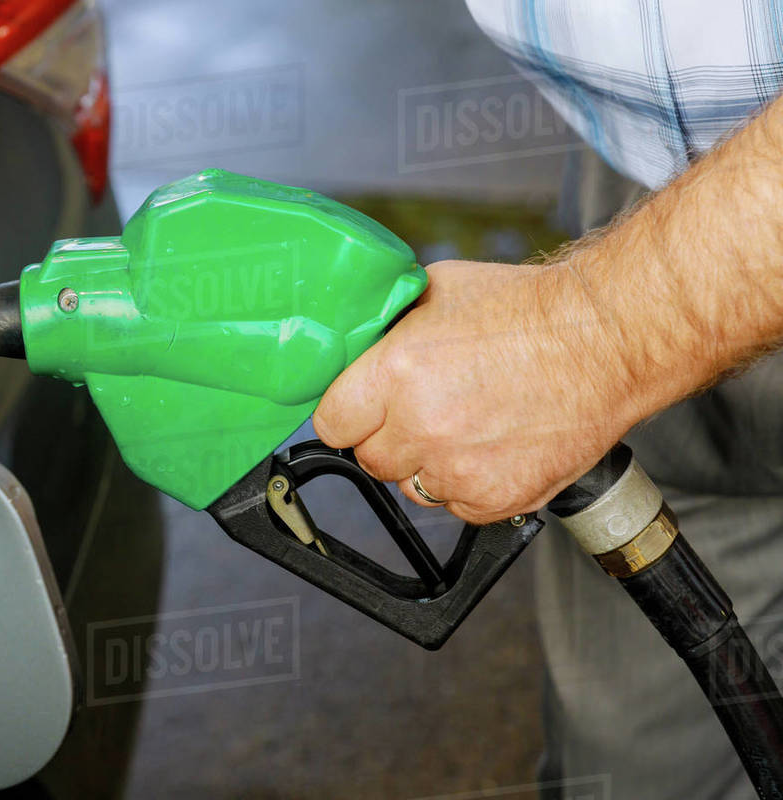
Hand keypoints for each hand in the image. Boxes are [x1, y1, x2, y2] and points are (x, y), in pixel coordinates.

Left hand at [312, 259, 639, 523]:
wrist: (607, 341)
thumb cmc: (529, 310)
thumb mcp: (437, 292)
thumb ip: (389, 331)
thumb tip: (361, 347)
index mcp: (396, 372)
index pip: (331, 422)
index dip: (346, 414)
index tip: (359, 409)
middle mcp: (421, 426)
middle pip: (370, 458)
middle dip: (387, 437)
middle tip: (421, 411)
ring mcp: (458, 469)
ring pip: (411, 486)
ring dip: (426, 463)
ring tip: (465, 424)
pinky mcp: (495, 498)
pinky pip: (455, 505)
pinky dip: (468, 484)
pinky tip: (492, 445)